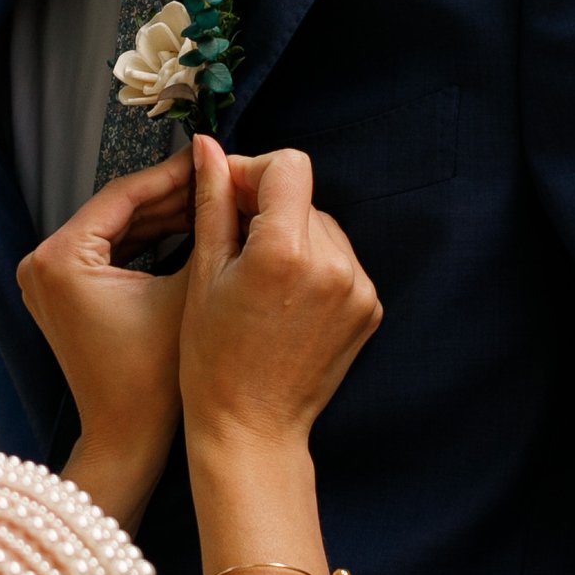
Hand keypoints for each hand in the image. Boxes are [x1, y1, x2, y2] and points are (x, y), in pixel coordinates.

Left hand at [19, 154, 204, 495]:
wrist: (127, 438)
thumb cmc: (156, 375)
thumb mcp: (187, 290)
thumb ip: (203, 229)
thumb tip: (221, 177)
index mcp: (60, 257)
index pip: (123, 196)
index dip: (174, 174)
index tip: (212, 154)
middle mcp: (40, 262)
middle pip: (116, 210)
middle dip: (170, 195)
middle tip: (218, 173)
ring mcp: (44, 279)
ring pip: (114, 229)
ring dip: (161, 215)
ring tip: (213, 196)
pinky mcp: (59, 293)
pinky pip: (107, 252)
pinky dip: (145, 241)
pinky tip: (189, 225)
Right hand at [180, 140, 379, 450]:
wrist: (252, 427)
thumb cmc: (213, 359)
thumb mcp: (204, 273)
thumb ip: (213, 201)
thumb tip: (207, 147)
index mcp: (286, 252)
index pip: (288, 167)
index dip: (254, 171)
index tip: (229, 192)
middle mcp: (333, 265)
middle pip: (304, 198)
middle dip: (268, 208)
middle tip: (232, 241)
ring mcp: (358, 289)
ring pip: (323, 228)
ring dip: (292, 236)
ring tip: (257, 278)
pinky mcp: (369, 308)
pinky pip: (341, 262)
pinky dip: (314, 266)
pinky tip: (284, 298)